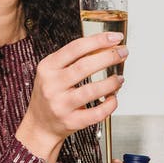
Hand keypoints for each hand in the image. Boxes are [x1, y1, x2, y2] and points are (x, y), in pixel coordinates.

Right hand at [16, 32, 127, 162]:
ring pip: (92, 91)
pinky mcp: (71, 122)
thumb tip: (105, 46)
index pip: (75, 48)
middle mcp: (52, 85)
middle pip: (84, 66)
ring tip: (119, 78)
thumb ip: (74, 58)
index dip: (98, 40)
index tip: (115, 38)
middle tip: (123, 53)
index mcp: (48, 67)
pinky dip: (110, 105)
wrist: (40, 124)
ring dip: (111, 82)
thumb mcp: (54, 71)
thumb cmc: (51, 94)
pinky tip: (113, 98)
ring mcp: (61, 105)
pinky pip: (96, 113)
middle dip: (109, 57)